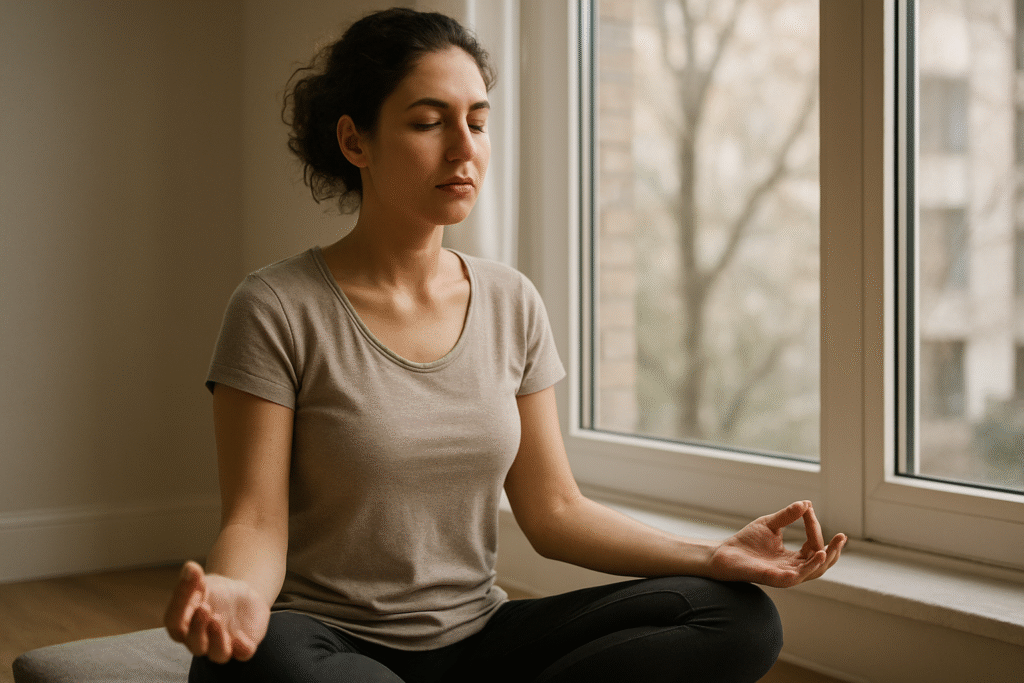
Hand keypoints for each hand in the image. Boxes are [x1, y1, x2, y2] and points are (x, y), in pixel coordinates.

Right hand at [163, 560, 269, 662]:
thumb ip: (194, 579)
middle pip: (194, 643)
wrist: (240, 595)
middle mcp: (201, 640)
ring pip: (217, 654)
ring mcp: (222, 645)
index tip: (191, 584)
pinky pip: (243, 654)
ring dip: (217, 639)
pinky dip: (242, 648)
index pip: (174, 622)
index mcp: (184, 625)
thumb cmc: (214, 592)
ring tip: (218, 619)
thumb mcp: (203, 582)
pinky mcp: (243, 646)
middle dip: (198, 627)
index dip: (179, 605)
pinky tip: (241, 636)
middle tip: (205, 608)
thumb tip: (190, 568)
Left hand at [708, 501, 845, 587]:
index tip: (809, 509)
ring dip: (823, 561)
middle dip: (833, 552)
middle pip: (821, 564)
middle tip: (842, 537)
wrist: (723, 553)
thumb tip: (807, 503)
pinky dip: (807, 568)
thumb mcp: (770, 524)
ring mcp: (784, 575)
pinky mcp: (773, 578)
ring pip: (812, 573)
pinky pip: (794, 577)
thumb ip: (787, 516)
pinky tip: (815, 555)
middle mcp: (792, 569)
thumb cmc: (746, 542)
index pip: (813, 544)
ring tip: (830, 548)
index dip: (814, 527)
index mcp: (793, 558)